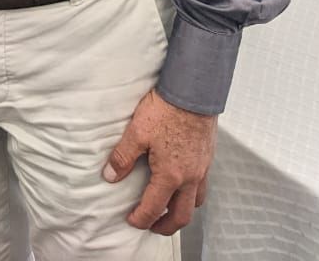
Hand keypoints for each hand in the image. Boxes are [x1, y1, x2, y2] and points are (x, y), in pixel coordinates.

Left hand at [103, 89, 216, 234]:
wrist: (194, 92)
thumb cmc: (166, 110)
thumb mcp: (137, 132)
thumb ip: (123, 157)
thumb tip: (110, 176)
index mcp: (171, 175)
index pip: (154, 207)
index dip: (141, 218)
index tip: (132, 221)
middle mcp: (190, 177)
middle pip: (182, 215)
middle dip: (166, 226)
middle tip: (153, 226)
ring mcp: (202, 168)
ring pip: (196, 202)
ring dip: (182, 210)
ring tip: (169, 208)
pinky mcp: (207, 156)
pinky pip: (202, 185)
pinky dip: (192, 193)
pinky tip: (182, 182)